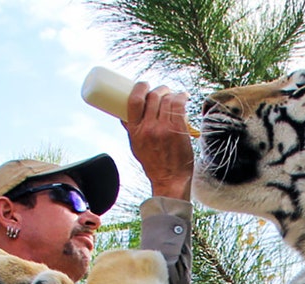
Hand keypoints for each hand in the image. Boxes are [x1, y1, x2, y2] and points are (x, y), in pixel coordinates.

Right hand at [124, 82, 193, 200]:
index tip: (143, 84)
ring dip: (171, 93)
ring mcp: (164, 128)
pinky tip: (183, 96)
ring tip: (173, 94)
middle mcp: (148, 128)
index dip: (140, 87)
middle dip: (158, 89)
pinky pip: (179, 105)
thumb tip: (122, 115)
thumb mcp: (135, 146)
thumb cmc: (153, 163)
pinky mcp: (178, 130)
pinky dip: (181, 97)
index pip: (134, 101)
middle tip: (163, 90)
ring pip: (167, 100)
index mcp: (135, 131)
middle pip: (152, 97)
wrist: (170, 179)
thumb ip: (131, 130)